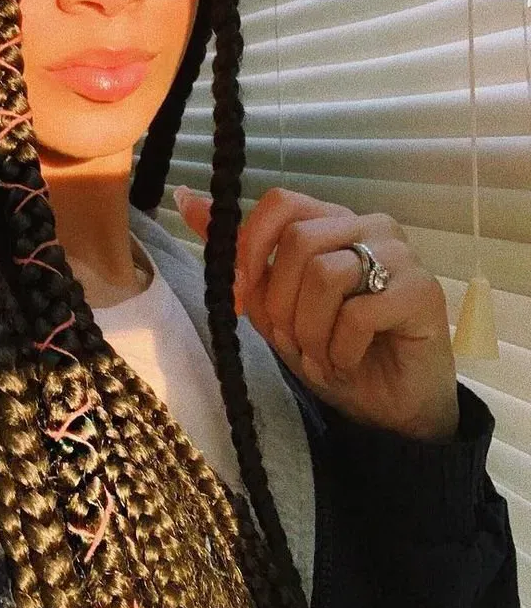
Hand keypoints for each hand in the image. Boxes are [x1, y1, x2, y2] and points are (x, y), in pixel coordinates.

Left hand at [174, 186, 459, 441]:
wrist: (390, 410)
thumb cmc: (333, 350)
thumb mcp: (272, 305)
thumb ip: (236, 254)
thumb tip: (185, 197)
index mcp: (331, 221)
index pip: (280, 204)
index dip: (252, 248)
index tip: (244, 297)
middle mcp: (368, 225)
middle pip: (298, 241)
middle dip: (280, 303)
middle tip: (293, 342)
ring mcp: (400, 254)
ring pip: (324, 273)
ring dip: (310, 331)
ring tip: (322, 357)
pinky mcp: (423, 291)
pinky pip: (358, 312)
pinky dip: (339, 350)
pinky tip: (347, 364)